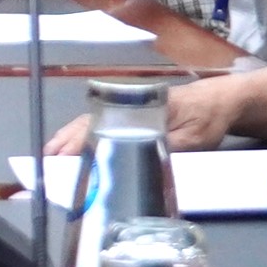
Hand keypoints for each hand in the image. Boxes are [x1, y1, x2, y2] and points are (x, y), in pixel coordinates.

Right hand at [38, 74, 242, 159]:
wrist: (221, 100)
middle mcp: (126, 106)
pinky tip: (70, 149)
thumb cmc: (207, 117)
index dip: (79, 145)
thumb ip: (167, 148)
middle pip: (87, 125)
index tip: (63, 161)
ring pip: (88, 124)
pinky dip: (79, 136)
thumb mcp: (194, 138)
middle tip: (46, 166)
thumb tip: (136, 160)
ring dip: (67, 142)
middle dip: (65, 145)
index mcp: (138, 109)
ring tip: (49, 160)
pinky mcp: (130, 115)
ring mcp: (126, 110)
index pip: (100, 127)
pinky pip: (97, 125)